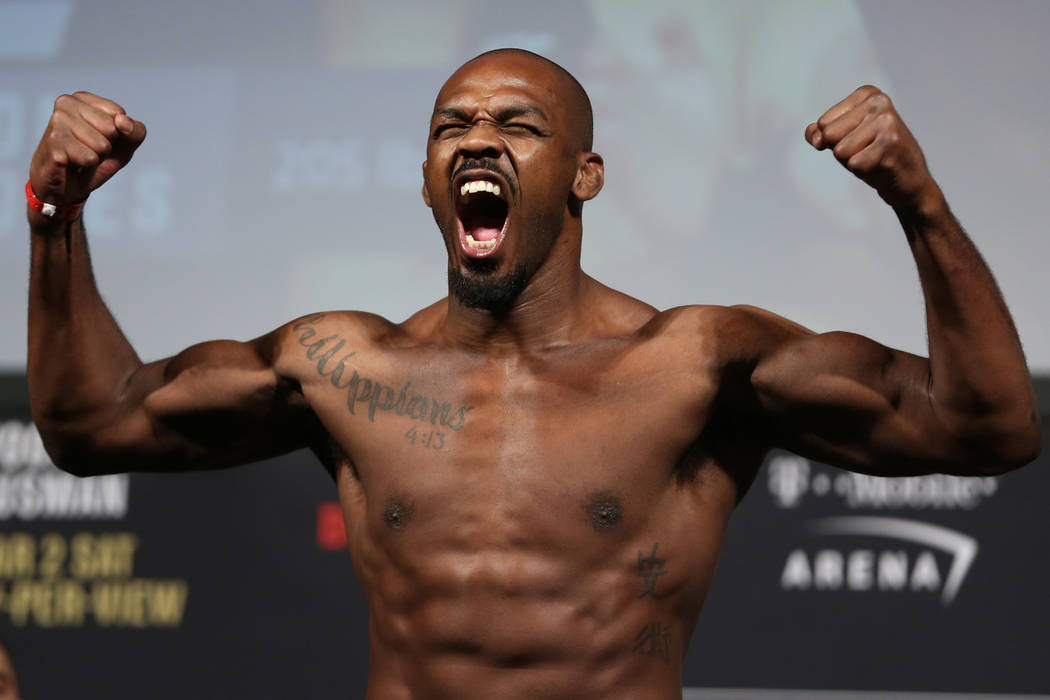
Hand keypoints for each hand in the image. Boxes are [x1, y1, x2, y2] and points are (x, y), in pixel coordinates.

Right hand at [29, 92, 146, 209]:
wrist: (67, 184)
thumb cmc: (95, 157)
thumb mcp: (126, 144)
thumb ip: (135, 130)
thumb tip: (122, 121)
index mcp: (82, 98)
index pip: (119, 114)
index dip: (118, 134)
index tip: (100, 138)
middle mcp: (66, 104)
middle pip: (112, 129)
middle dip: (106, 146)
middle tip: (89, 150)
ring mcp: (57, 123)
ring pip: (102, 145)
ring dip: (96, 158)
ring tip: (80, 156)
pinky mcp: (53, 145)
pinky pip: (90, 159)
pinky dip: (87, 167)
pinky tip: (73, 164)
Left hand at [805, 85, 937, 210]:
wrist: (908, 178)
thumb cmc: (872, 155)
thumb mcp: (842, 140)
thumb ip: (819, 134)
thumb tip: (815, 136)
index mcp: (867, 94)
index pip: (823, 123)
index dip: (833, 140)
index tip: (858, 140)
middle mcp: (879, 101)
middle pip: (829, 135)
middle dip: (842, 151)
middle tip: (866, 151)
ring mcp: (887, 121)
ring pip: (840, 150)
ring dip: (853, 161)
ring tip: (873, 157)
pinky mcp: (891, 143)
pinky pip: (854, 164)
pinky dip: (864, 172)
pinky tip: (882, 166)